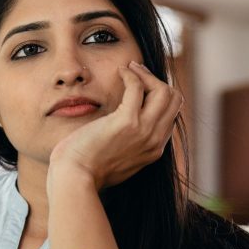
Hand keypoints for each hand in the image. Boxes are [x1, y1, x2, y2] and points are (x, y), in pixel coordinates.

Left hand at [48, 61, 183, 191]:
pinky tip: (120, 72)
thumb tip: (122, 132)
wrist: (75, 179)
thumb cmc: (86, 170)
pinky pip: (137, 87)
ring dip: (147, 75)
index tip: (142, 86)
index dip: (158, 97)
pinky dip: (131, 75)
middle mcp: (154, 141)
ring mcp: (144, 131)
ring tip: (130, 69)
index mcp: (154, 150)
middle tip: (137, 73)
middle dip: (157, 82)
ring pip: (164, 91)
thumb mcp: (116, 161)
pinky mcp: (127, 121)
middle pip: (174, 100)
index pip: (170, 115)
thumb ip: (127, 147)